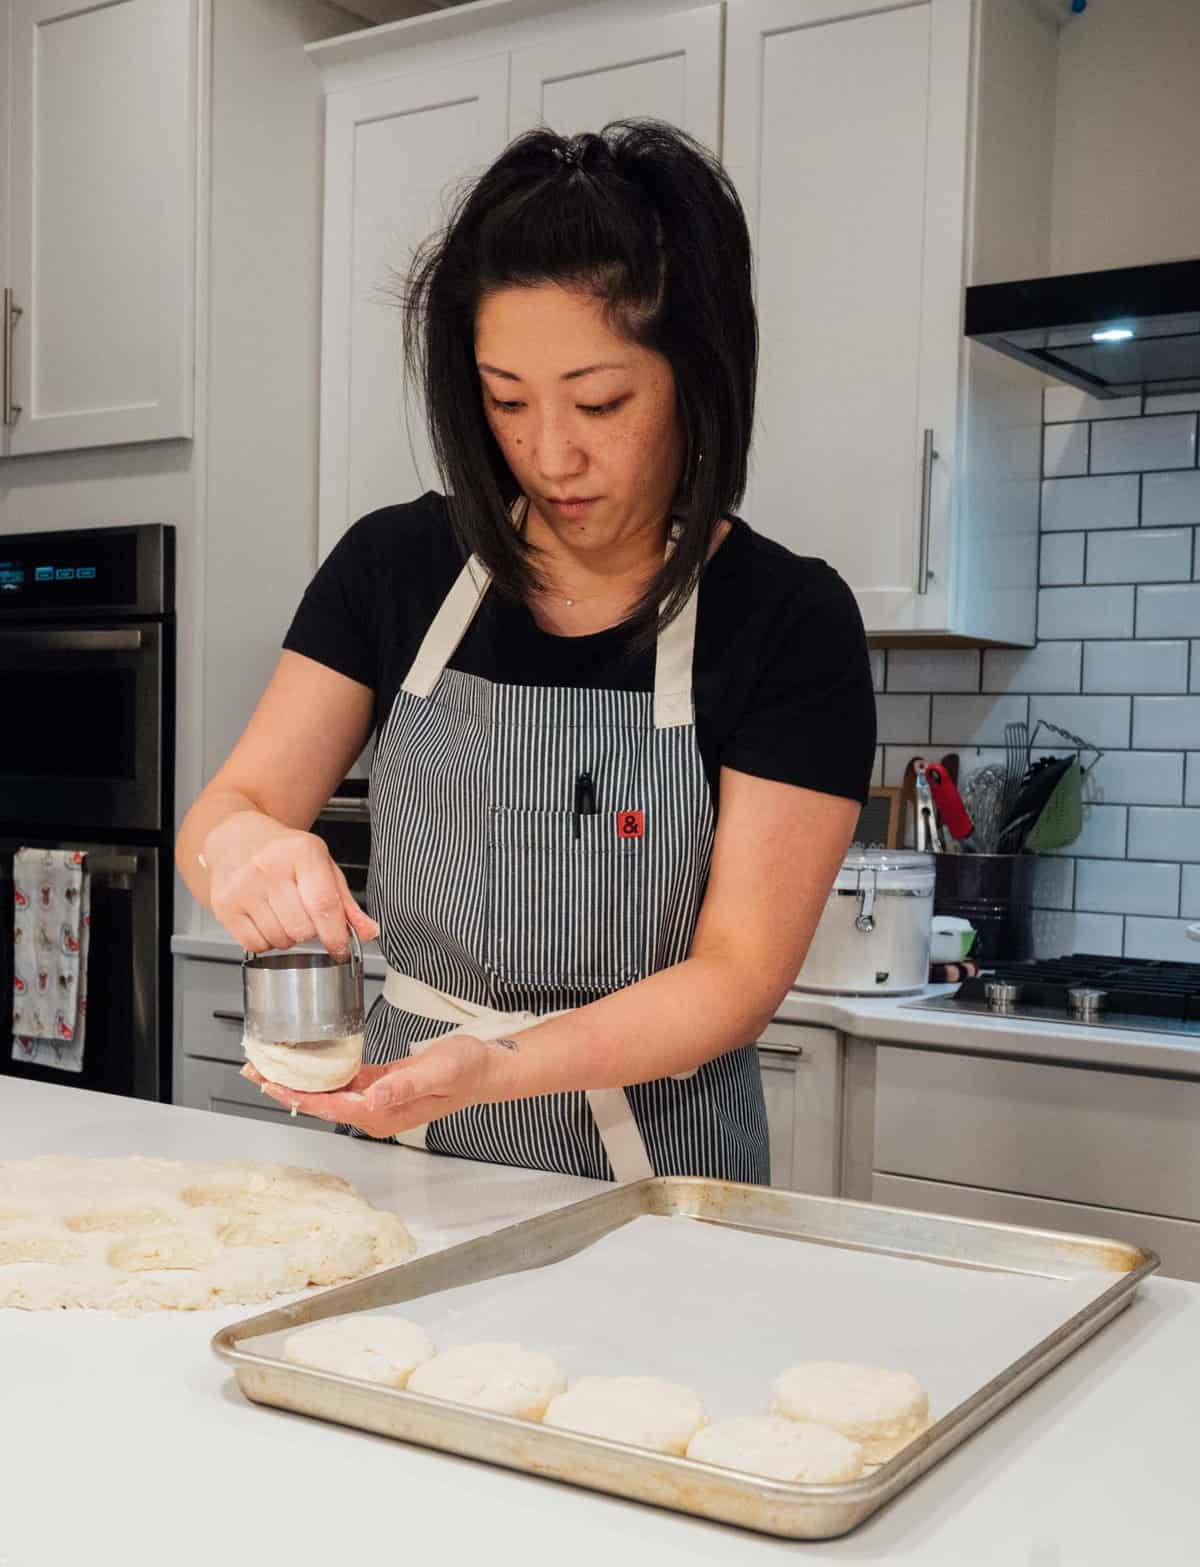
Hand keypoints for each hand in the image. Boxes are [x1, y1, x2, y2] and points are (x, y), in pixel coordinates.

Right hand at [205, 810, 377, 958]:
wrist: (238, 837)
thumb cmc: (284, 851)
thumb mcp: (322, 865)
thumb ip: (346, 902)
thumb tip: (369, 931)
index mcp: (302, 852)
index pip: (324, 906)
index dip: (336, 935)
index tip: (340, 947)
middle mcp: (270, 867)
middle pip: (302, 928)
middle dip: (311, 933)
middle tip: (305, 917)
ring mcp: (244, 887)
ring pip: (279, 939)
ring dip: (288, 937)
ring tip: (284, 914)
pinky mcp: (224, 904)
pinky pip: (254, 944)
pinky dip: (266, 942)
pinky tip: (266, 920)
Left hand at [241, 1033, 516, 1137]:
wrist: (486, 1067)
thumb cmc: (466, 1069)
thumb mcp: (437, 1071)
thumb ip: (404, 1085)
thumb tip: (371, 1098)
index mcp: (383, 1113)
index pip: (330, 1106)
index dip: (297, 1095)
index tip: (269, 1083)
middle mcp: (375, 1112)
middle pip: (319, 1103)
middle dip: (285, 1087)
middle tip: (252, 1069)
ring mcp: (377, 1101)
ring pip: (327, 1093)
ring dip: (298, 1080)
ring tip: (268, 1066)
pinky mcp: (380, 1086)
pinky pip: (342, 1083)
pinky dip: (320, 1073)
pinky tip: (305, 1063)